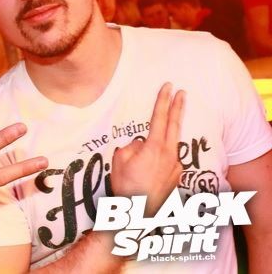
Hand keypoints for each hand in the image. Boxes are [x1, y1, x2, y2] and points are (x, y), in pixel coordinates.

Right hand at [110, 82, 184, 213]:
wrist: (138, 213)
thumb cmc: (125, 186)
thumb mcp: (120, 160)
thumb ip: (133, 146)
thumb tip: (142, 144)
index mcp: (154, 148)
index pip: (159, 118)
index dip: (163, 101)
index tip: (168, 87)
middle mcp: (169, 155)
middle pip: (175, 125)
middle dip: (178, 107)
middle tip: (182, 92)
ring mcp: (176, 166)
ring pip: (169, 145)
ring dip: (163, 139)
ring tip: (145, 156)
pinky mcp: (177, 177)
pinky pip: (167, 160)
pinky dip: (159, 159)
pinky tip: (147, 172)